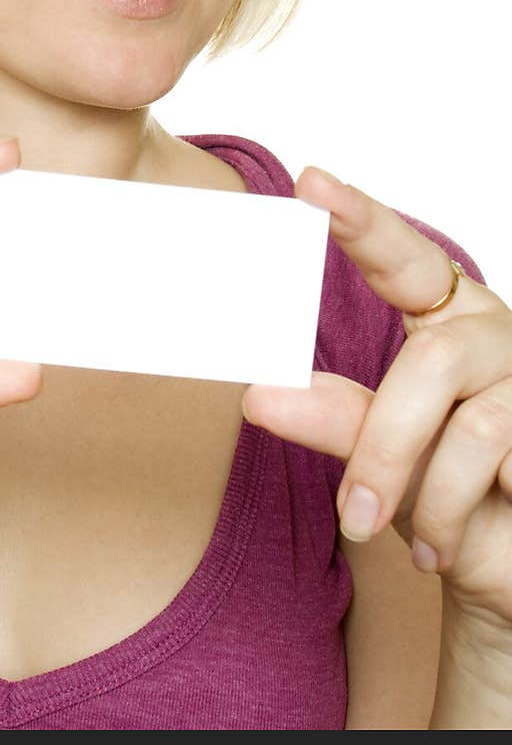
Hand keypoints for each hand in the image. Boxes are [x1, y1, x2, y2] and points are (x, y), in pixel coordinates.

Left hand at [241, 166, 511, 631]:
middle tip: (353, 515)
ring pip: (472, 429)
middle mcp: (493, 334)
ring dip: (428, 499)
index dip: (362, 220)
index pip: (402, 257)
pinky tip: (455, 544)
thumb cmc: (448, 496)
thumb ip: (334, 421)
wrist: (510, 562)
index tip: (311, 181)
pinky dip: (466, 518)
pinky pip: (510, 467)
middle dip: (384, 447)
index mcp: (445, 318)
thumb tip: (257, 396)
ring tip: (410, 548)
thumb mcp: (381, 456)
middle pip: (432, 363)